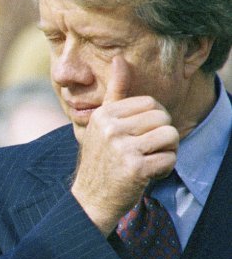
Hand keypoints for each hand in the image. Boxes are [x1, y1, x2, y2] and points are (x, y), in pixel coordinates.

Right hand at [70, 56, 178, 234]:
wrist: (89, 199)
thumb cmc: (100, 160)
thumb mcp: (102, 124)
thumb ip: (115, 93)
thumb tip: (120, 59)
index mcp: (104, 115)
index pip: (150, 103)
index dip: (154, 120)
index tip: (141, 136)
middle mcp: (110, 128)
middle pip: (162, 118)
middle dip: (163, 136)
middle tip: (147, 151)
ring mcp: (121, 148)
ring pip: (170, 136)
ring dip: (167, 152)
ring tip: (149, 161)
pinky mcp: (134, 167)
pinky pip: (169, 159)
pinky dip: (164, 169)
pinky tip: (147, 175)